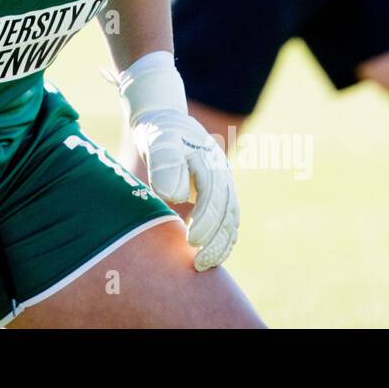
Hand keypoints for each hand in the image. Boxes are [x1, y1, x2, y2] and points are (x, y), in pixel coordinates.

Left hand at [131, 107, 239, 270]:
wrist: (165, 122)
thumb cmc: (159, 133)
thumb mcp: (158, 141)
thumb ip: (165, 163)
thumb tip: (174, 195)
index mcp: (210, 161)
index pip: (214, 197)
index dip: (206, 221)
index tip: (192, 241)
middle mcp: (222, 173)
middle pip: (228, 213)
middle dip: (216, 240)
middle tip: (198, 263)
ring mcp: (223, 183)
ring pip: (231, 220)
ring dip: (221, 244)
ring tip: (204, 265)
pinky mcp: (218, 193)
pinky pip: (227, 220)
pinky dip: (222, 239)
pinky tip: (210, 255)